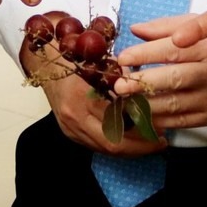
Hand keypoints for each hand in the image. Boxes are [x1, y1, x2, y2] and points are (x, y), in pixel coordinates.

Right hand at [24, 45, 165, 156]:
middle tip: (161, 142)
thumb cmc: (75, 57)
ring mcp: (70, 129)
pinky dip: (118, 145)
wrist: (44, 63)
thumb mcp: (102, 61)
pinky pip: (98, 146)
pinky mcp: (70, 134)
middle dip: (141, 147)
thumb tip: (149, 91)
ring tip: (152, 142)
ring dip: (131, 148)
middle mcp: (74, 118)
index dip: (142, 128)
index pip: (118, 122)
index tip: (162, 127)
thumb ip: (123, 78)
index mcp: (81, 97)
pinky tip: (133, 140)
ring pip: (106, 149)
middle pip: (113, 144)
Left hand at [112, 36, 206, 130]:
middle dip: (142, 83)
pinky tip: (140, 114)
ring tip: (123, 101)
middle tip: (118, 85)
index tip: (122, 57)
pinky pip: (180, 121)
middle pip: (173, 78)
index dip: (145, 54)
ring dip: (145, 104)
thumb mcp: (200, 25)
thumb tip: (136, 29)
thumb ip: (167, 27)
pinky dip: (158, 119)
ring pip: (174, 103)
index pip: (172, 50)